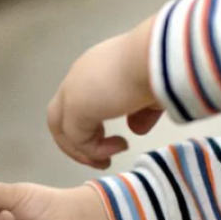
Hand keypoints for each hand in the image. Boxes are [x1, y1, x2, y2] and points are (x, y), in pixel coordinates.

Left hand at [48, 16, 158, 168]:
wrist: (157, 57)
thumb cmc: (161, 68)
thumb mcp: (153, 93)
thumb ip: (142, 113)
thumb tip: (135, 130)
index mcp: (94, 69)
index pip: (80, 100)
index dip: (92, 125)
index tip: (116, 140)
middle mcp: (78, 78)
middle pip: (61, 115)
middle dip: (78, 143)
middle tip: (101, 161)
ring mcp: (72, 91)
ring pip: (60, 127)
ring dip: (80, 150)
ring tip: (105, 162)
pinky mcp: (75, 106)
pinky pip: (77, 138)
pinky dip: (95, 150)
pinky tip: (119, 147)